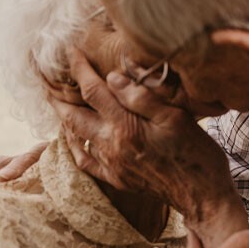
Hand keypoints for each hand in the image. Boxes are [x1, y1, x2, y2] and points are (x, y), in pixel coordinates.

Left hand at [49, 48, 248, 247]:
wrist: (203, 197)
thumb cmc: (197, 154)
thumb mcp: (176, 117)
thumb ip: (141, 97)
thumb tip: (113, 78)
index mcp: (126, 127)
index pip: (93, 91)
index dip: (79, 68)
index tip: (70, 51)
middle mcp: (113, 146)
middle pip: (73, 116)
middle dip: (57, 96)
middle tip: (45, 80)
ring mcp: (113, 165)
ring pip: (76, 138)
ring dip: (64, 118)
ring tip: (57, 104)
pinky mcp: (117, 179)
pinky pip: (86, 162)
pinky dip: (75, 147)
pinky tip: (75, 139)